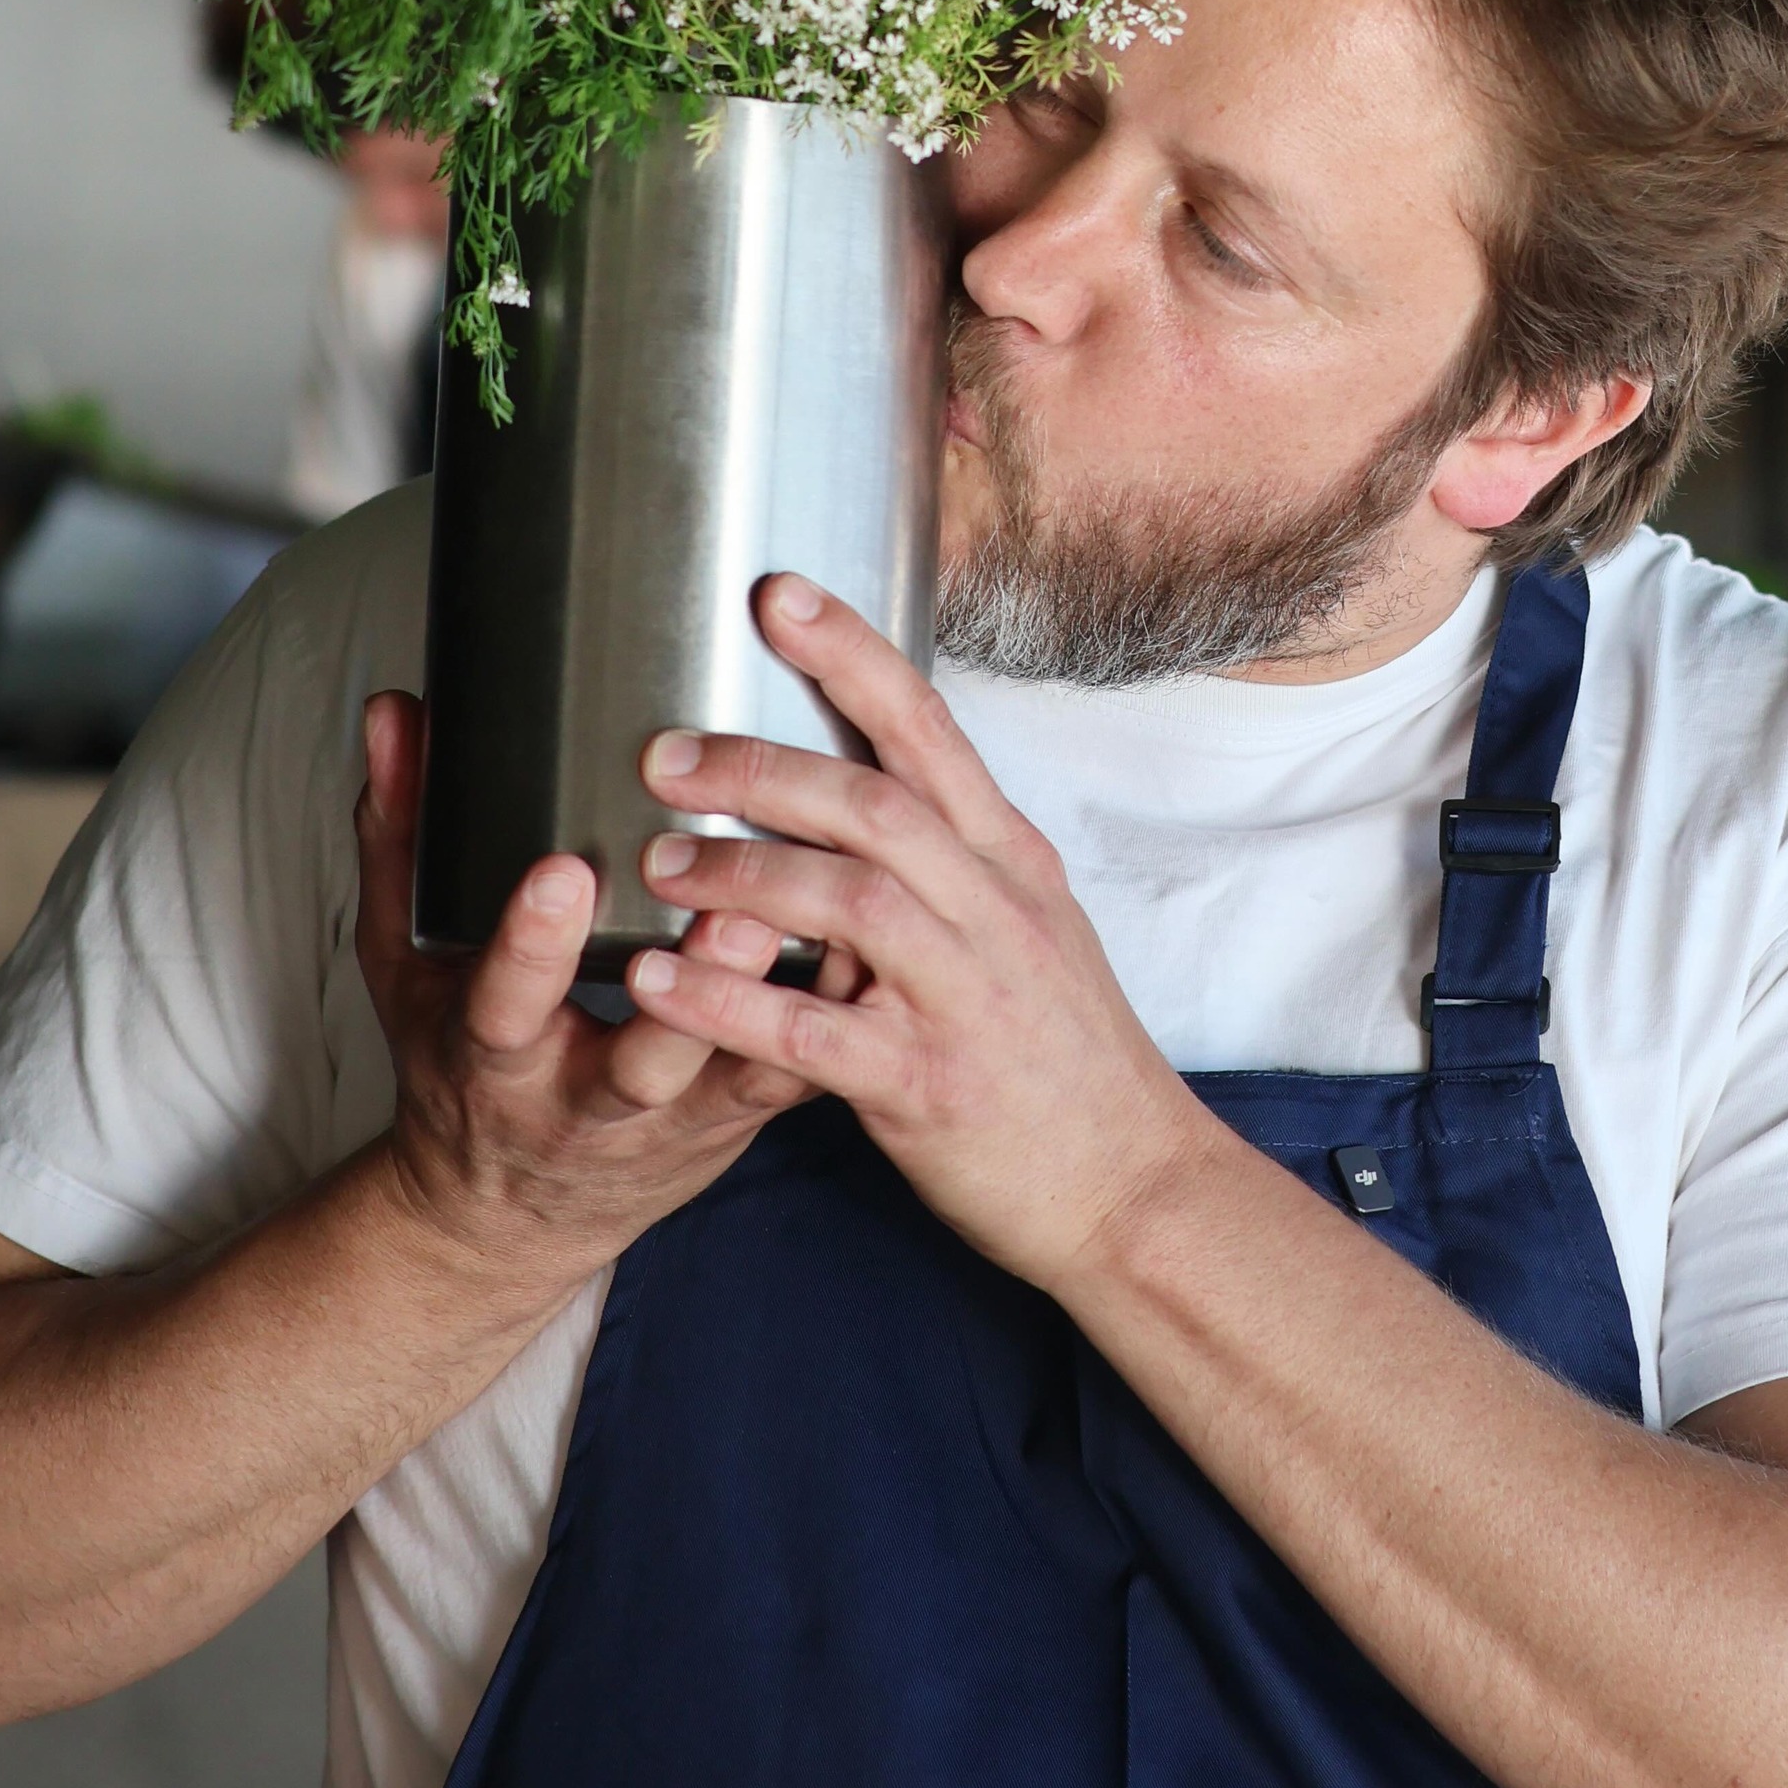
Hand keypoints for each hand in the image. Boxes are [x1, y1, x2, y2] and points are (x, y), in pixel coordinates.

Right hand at [353, 692, 819, 1308]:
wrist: (507, 1219)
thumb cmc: (464, 1069)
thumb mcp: (407, 966)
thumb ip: (401, 838)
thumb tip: (397, 714)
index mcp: (494, 1062)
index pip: (503, 1004)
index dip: (530, 945)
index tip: (562, 871)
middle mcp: (585, 1102)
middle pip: (641, 1060)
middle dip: (690, 991)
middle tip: (733, 905)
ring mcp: (672, 1121)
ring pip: (736, 1073)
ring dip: (783, 1002)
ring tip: (822, 921)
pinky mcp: (737, 1120)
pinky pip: (794, 1076)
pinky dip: (832, 1013)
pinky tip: (867, 943)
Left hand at [630, 580, 1203, 1294]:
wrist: (1135, 1191)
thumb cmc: (1066, 1060)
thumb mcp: (1026, 932)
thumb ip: (943, 867)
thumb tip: (850, 803)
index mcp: (1008, 861)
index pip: (926, 727)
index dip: (850, 653)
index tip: (776, 596)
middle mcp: (992, 911)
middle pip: (871, 802)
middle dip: (759, 764)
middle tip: (662, 750)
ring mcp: (964, 997)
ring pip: (845, 901)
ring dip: (737, 870)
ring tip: (652, 857)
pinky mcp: (927, 1086)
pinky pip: (808, 1032)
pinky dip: (725, 998)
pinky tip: (656, 978)